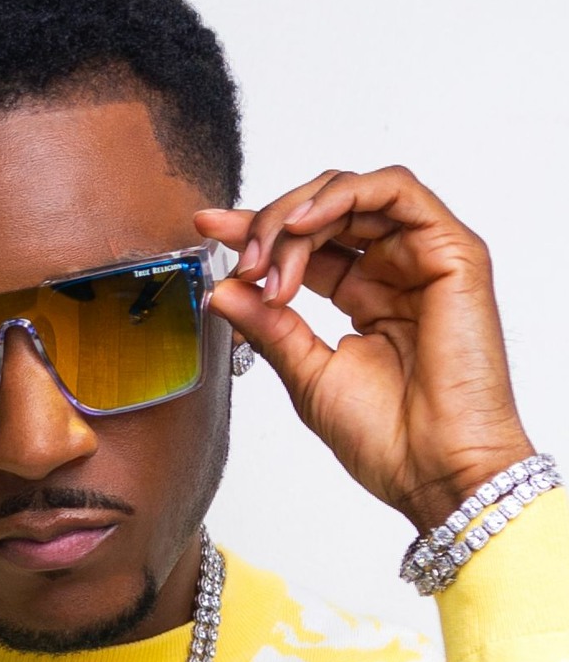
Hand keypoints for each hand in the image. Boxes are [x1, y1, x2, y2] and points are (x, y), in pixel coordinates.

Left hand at [195, 166, 533, 530]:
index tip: (208, 228)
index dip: (255, 229)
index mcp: (364, 296)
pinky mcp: (453, 252)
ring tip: (266, 261)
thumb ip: (267, 325)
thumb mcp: (305, 372)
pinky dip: (342, 196)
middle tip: (241, 264)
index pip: (306, 243)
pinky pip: (396, 190)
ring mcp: (424, 258)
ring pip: (353, 193)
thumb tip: (222, 289)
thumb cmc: (385, 436)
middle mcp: (394, 270)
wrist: (432, 471)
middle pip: (324, 210)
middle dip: (269, 227)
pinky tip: (302, 225)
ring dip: (296, 216)